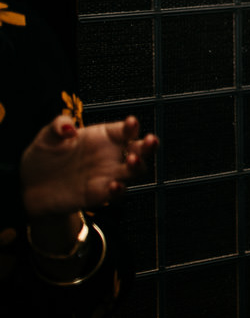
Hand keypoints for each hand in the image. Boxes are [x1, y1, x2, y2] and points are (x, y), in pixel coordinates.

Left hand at [20, 113, 153, 225]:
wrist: (31, 187)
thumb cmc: (43, 158)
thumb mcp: (46, 137)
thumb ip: (57, 126)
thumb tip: (69, 128)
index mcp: (102, 137)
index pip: (124, 130)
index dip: (132, 126)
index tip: (131, 122)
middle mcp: (110, 156)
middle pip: (140, 150)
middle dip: (149, 145)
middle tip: (150, 140)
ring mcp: (107, 175)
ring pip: (135, 171)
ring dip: (138, 165)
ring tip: (132, 160)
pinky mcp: (99, 194)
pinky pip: (117, 194)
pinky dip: (119, 190)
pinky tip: (114, 185)